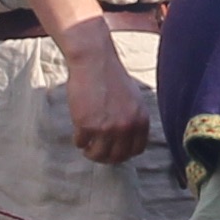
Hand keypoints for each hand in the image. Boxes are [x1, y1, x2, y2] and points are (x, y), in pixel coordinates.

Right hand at [58, 23, 151, 162]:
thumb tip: (129, 137)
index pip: (136, 150)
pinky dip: (79, 141)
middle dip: (106, 157)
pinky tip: (78, 134)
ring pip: (99, 155)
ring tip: (87, 147)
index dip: (124, 153)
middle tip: (98, 152)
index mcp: (140, 120)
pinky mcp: (87, 126)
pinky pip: (82, 143)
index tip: (115, 151)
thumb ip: (134, 118)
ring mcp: (107, 128)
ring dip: (91, 153)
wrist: (94, 62)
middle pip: (118, 156)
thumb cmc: (111, 76)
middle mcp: (126, 127)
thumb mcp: (134, 98)